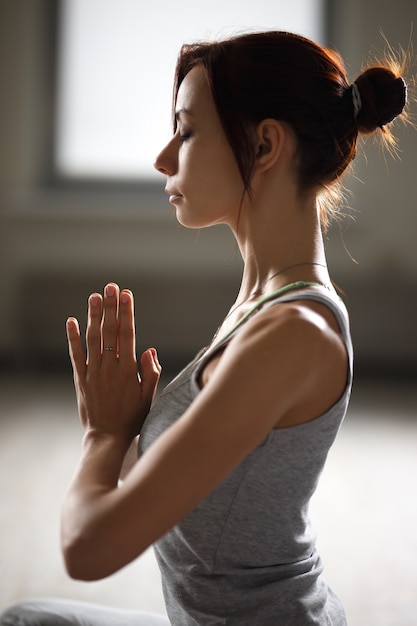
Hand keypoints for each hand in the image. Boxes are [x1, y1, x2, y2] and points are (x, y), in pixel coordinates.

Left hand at [66, 283, 160, 442]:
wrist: (107, 437)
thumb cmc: (132, 418)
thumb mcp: (149, 397)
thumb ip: (151, 372)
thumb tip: (149, 350)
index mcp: (129, 370)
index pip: (127, 334)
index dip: (126, 313)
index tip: (127, 295)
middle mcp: (110, 367)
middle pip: (110, 331)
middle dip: (110, 307)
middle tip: (111, 287)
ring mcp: (94, 372)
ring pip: (93, 338)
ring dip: (93, 316)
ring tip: (94, 296)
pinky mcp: (81, 378)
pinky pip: (75, 354)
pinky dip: (73, 337)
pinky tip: (72, 321)